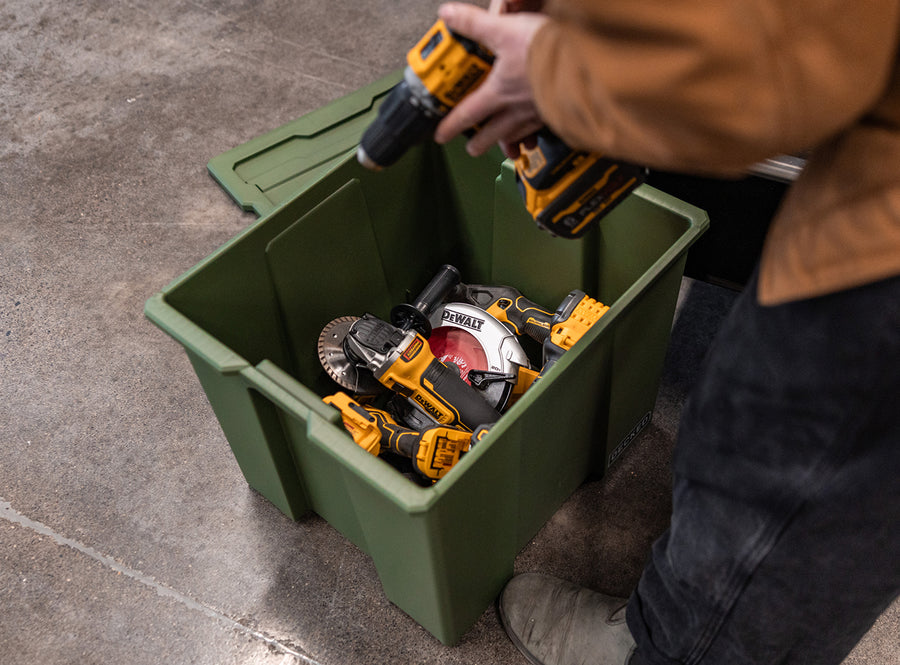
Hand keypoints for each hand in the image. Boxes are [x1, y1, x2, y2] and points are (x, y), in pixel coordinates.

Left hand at [433, 2, 547, 157]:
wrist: (585, 64)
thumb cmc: (546, 50)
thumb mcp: (504, 29)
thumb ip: (474, 24)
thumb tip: (448, 15)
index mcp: (499, 92)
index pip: (467, 113)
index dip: (451, 125)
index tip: (441, 135)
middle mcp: (516, 109)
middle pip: (492, 133)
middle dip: (480, 143)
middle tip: (472, 149)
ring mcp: (538, 114)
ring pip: (518, 134)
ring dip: (508, 141)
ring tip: (505, 147)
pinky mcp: (558, 112)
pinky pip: (542, 129)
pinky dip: (537, 134)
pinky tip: (538, 135)